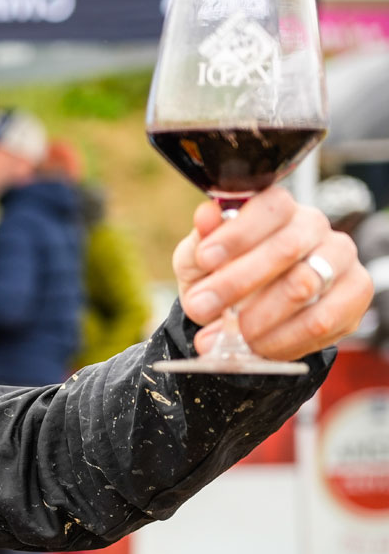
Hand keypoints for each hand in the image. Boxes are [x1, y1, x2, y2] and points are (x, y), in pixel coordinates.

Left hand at [173, 186, 370, 360]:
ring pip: (304, 286)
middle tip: (200, 307)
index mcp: (277, 209)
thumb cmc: (221, 276)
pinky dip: (282, 340)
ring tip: (224, 335)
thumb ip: (201, 241)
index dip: (237, 233)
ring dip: (257, 317)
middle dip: (236, 283)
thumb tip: (206, 216)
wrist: (245, 313)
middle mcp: (314, 227)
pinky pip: (321, 322)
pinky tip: (256, 346)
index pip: (270, 207)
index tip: (205, 259)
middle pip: (286, 248)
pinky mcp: (354, 294)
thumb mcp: (198, 260)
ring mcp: (339, 259)